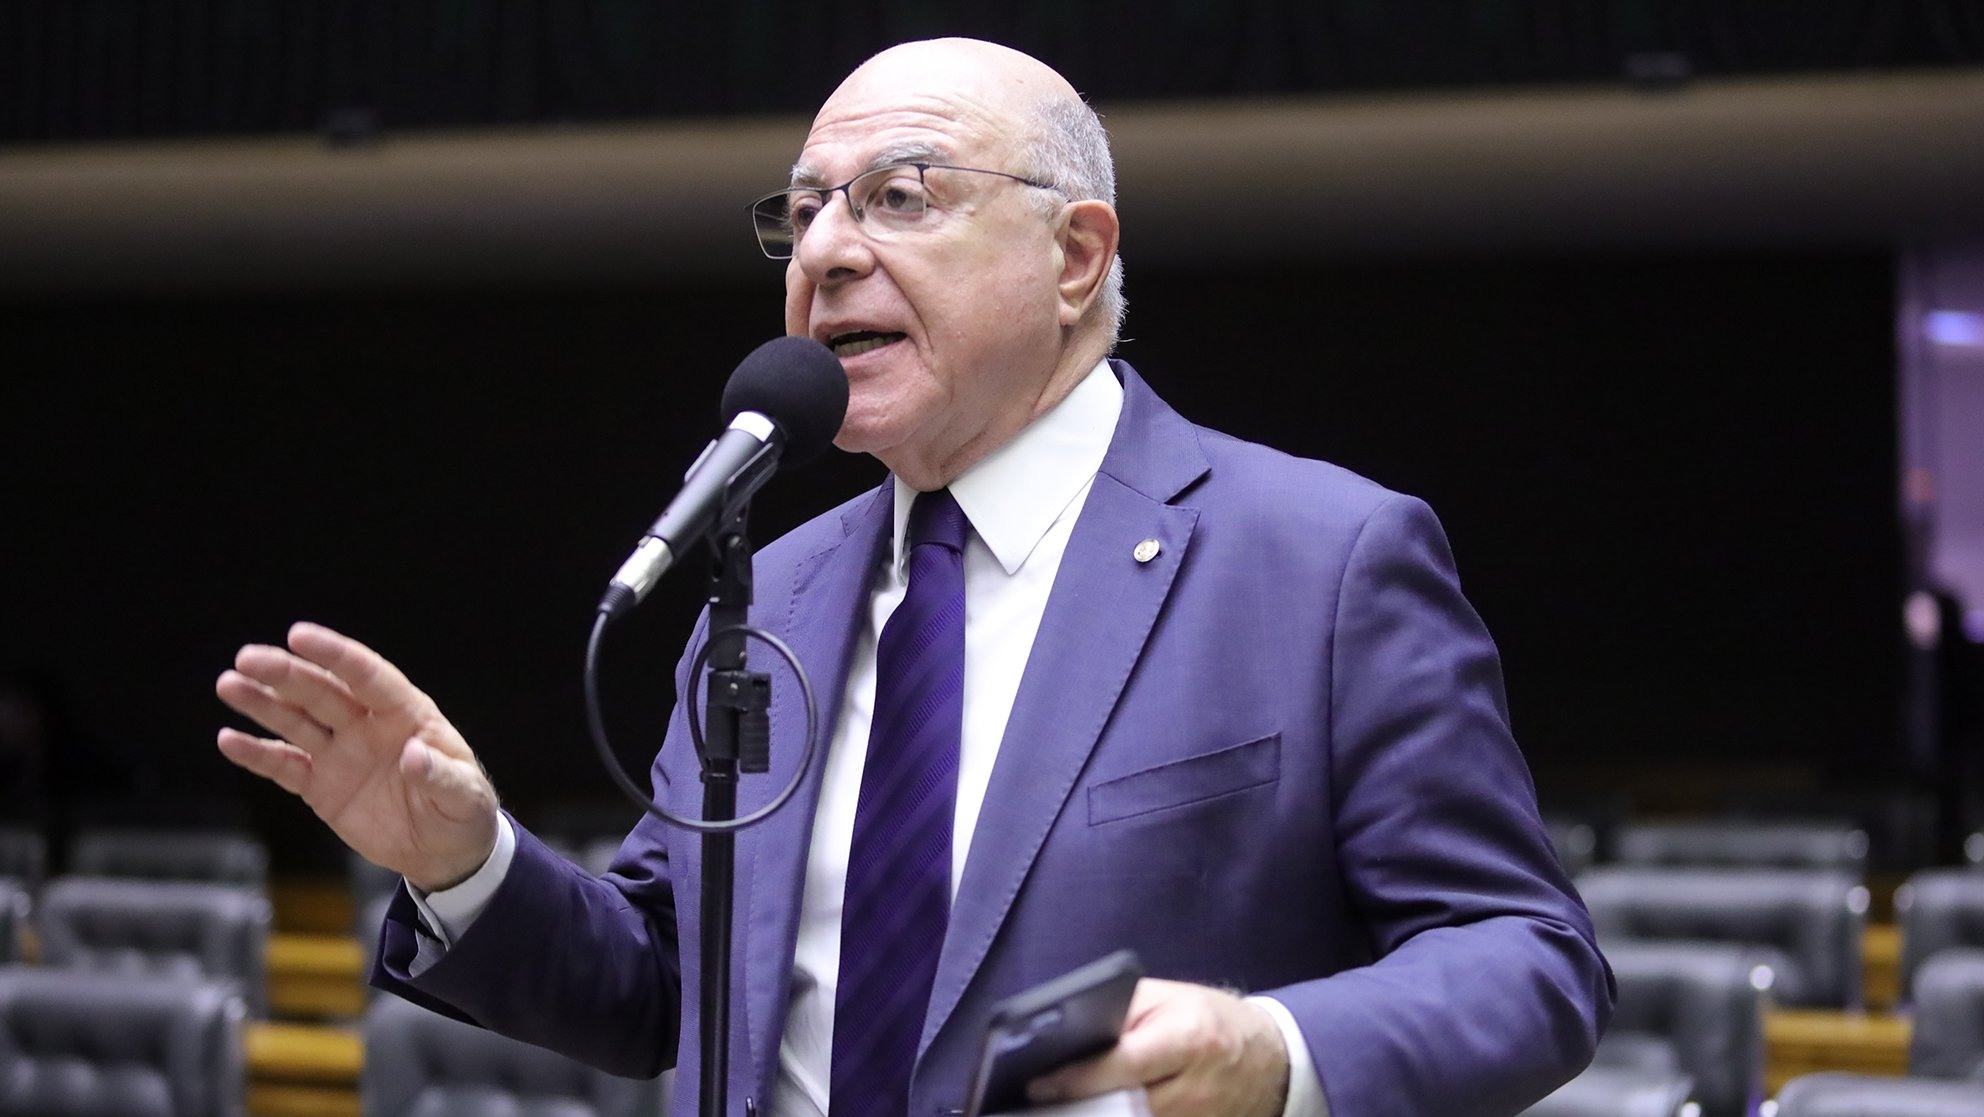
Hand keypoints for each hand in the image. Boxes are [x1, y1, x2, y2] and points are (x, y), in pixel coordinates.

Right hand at [215, 621, 498, 891]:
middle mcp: (367, 726)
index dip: (334, 654)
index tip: (299, 635)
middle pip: (322, 692)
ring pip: (296, 720)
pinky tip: (229, 740)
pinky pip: (284, 766)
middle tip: (248, 659)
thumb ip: (440, 776)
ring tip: (229, 684)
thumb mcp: (464, 796)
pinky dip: (257, 754)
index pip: (367, 675)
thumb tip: (414, 756)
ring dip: (263, 703)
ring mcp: (341, 754)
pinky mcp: (322, 786)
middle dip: (286, 674)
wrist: (445, 852)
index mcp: (407, 715)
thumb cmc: (463, 811)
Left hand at [1027, 979, 1289, 1116]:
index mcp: (1190, 1038)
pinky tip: (1099, 1113)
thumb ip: (1122, 1011)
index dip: (1078, 1078)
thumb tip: (1068, 1033)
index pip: (1123, 1064)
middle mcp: (1196, 1088)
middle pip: (1123, 1108)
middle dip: (1080, 1106)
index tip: (1039, 1085)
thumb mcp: (1170, 998)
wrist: (1269, 1059)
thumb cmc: (1209, 1020)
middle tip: (1042, 1103)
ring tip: (1067, 1109)